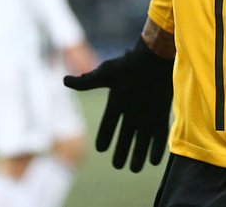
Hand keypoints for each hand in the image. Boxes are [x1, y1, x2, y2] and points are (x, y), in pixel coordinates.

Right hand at [63, 39, 172, 171]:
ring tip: (135, 169)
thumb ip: (87, 82)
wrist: (154, 56)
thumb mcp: (105, 74)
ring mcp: (147, 111)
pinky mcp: (161, 112)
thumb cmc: (129, 64)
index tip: (100, 149)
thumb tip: (64, 81)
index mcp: (117, 101)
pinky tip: (153, 161)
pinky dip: (156, 147)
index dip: (105, 136)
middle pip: (126, 135)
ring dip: (139, 153)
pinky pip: (159, 133)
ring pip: (142, 138)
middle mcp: (132, 109)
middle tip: (118, 166)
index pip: (108, 124)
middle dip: (122, 150)